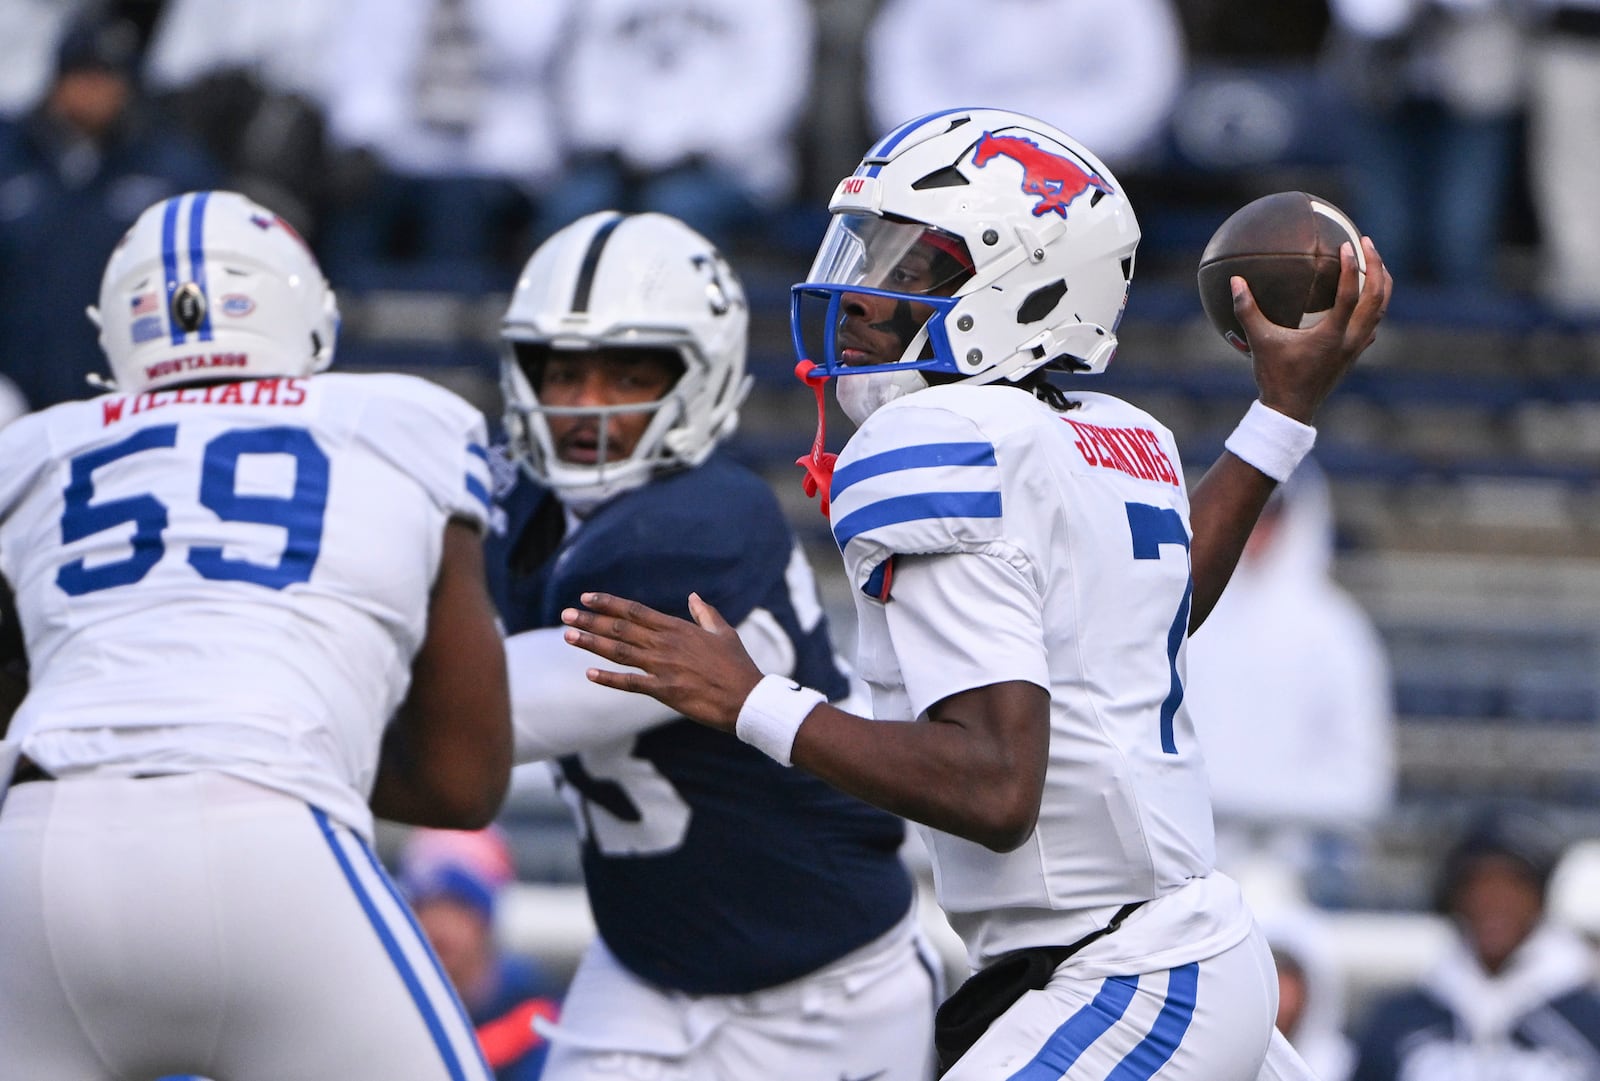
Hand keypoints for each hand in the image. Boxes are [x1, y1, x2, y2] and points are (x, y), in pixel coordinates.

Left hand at [561, 592, 763, 730]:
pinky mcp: (665, 691)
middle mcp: (666, 644)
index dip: (609, 603)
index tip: (587, 597)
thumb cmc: (738, 666)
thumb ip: (705, 614)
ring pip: (619, 651)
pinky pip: (631, 683)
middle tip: (566, 614)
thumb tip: (693, 597)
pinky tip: (589, 674)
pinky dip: (609, 679)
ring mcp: (663, 667)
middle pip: (620, 628)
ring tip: (568, 635)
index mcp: (677, 628)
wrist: (747, 697)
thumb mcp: (723, 633)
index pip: (635, 611)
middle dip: (591, 620)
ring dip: (592, 643)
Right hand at [1239, 236, 1391, 423]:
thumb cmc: (1275, 377)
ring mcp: (1355, 347)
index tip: (1349, 245)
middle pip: (1377, 297)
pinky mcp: (1354, 354)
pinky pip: (1373, 323)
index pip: (1350, 294)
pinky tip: (1366, 297)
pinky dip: (1374, 304)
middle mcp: (1350, 339)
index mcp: (1331, 335)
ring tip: (1374, 262)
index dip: (1352, 267)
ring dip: (1381, 283)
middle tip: (1367, 242)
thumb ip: (1247, 310)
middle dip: (1376, 266)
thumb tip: (1235, 281)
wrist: (1290, 411)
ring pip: (1380, 310)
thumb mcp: (1259, 341)